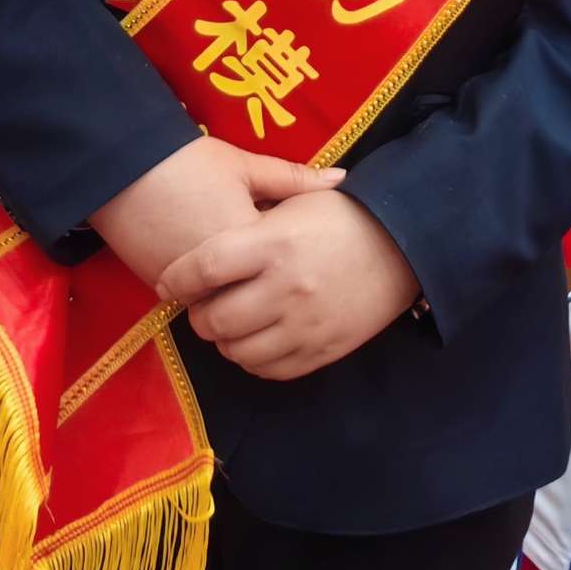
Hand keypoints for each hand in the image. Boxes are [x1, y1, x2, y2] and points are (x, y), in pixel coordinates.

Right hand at [89, 139, 341, 293]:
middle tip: (285, 268)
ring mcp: (193, 289)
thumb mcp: (243, 164)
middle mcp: (224, 277)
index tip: (304, 242)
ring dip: (242, 296)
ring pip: (230, 309)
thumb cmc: (188, 162)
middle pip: (264, 298)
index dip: (300, 255)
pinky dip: (212, 295)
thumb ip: (293, 178)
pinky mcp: (168, 292)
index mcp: (251, 242)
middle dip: (275, 288)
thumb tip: (341, 180)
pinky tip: (220, 275)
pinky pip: (200, 306)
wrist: (122, 169)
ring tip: (254, 273)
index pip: (290, 266)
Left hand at [158, 190, 420, 380]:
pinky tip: (256, 339)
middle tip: (200, 306)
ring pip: (238, 351)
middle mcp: (286, 288)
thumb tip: (200, 238)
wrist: (404, 245)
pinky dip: (253, 359)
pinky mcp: (322, 350)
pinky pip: (270, 369)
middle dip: (199, 316)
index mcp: (274, 243)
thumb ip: (248, 221)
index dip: (176, 279)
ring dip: (224, 341)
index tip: (166, 284)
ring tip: (230, 323)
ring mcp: (305, 324)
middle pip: (215, 319)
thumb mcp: (297, 200)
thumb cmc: (342, 215)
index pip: (205, 268)